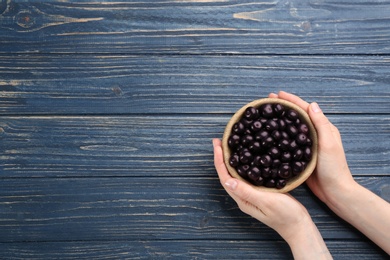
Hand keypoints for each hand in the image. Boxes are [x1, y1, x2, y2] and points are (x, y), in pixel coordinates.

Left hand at [213, 138, 331, 258]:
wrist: (299, 225)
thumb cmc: (284, 215)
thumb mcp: (266, 202)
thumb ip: (247, 192)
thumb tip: (228, 181)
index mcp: (242, 200)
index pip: (225, 178)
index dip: (220, 161)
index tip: (217, 145)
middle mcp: (243, 197)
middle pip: (228, 174)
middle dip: (222, 158)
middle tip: (219, 141)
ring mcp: (251, 194)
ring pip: (236, 174)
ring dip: (231, 160)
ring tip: (228, 145)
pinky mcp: (260, 191)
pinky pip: (247, 175)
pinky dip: (244, 164)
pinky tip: (246, 156)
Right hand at [269, 91, 355, 204]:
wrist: (334, 191)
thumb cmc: (334, 168)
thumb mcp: (329, 144)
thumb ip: (321, 124)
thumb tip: (312, 104)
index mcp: (323, 128)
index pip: (306, 109)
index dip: (292, 100)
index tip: (278, 94)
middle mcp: (315, 133)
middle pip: (297, 115)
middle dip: (284, 106)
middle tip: (268, 101)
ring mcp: (308, 144)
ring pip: (292, 127)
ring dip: (280, 119)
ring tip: (267, 114)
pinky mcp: (301, 154)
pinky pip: (289, 141)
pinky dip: (280, 134)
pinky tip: (271, 135)